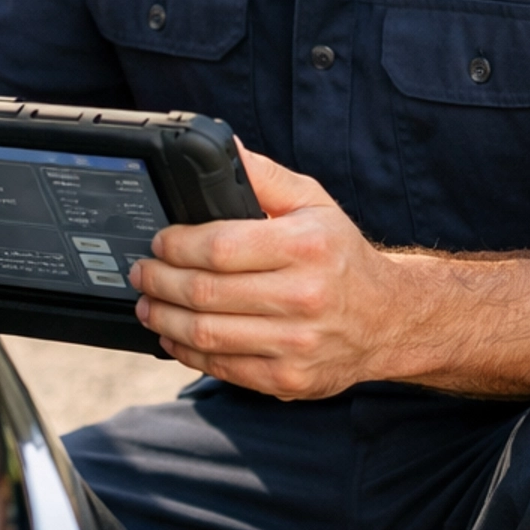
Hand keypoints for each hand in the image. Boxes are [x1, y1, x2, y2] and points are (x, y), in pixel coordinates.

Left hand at [130, 144, 387, 399]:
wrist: (388, 318)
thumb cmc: (341, 255)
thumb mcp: (312, 201)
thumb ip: (263, 177)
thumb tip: (223, 149)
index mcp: (305, 247)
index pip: (220, 247)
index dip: (178, 245)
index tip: (159, 241)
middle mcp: (303, 297)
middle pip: (206, 293)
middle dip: (160, 282)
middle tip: (142, 272)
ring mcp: (296, 344)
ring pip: (207, 334)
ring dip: (164, 319)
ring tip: (148, 304)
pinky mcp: (288, 380)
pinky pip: (223, 368)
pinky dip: (188, 352)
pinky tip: (174, 336)